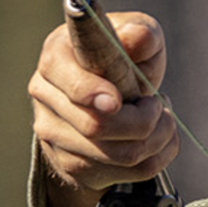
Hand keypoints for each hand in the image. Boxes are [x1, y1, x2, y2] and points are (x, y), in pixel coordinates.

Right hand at [29, 13, 175, 206]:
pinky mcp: (72, 164)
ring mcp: (53, 135)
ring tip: (162, 116)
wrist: (113, 93)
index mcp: (57, 57)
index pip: (69, 82)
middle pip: (97, 126)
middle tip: (158, 102)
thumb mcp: (138, 36)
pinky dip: (159, 155)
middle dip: (146, 119)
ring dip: (158, 137)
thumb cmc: (125, 56)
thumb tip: (135, 37)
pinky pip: (129, 172)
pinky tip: (159, 136)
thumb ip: (141, 34)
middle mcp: (45, 97)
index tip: (116, 101)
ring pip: (119, 154)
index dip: (92, 93)